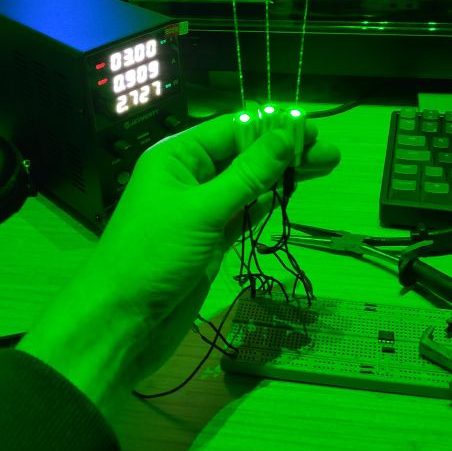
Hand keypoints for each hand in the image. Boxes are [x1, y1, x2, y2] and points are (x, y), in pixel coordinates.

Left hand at [19, 112, 339, 416]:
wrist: (120, 323)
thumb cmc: (153, 256)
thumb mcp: (203, 210)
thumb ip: (249, 173)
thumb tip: (287, 133)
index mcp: (176, 157)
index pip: (232, 129)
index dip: (273, 126)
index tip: (314, 128)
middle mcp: (188, 178)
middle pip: (244, 154)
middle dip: (285, 151)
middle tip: (331, 153)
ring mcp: (200, 211)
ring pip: (248, 183)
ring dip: (282, 174)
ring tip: (325, 165)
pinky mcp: (209, 241)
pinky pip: (244, 212)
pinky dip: (268, 202)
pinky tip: (292, 192)